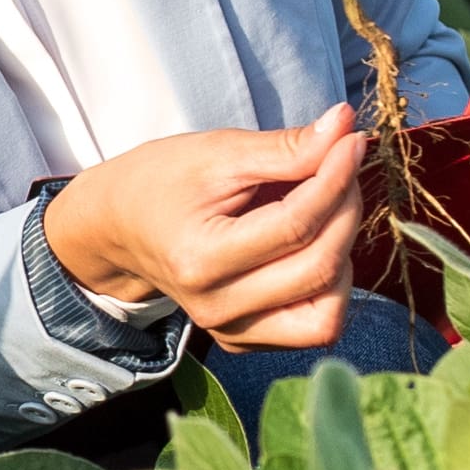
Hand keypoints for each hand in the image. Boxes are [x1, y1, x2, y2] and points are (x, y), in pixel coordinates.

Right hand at [47, 110, 371, 351]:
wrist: (119, 226)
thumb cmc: (163, 180)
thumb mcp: (218, 153)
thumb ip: (284, 148)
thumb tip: (345, 127)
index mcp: (200, 259)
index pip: (295, 226)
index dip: (335, 180)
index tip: (350, 141)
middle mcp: (216, 308)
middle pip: (319, 270)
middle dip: (346, 212)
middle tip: (341, 168)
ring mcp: (230, 332)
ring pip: (326, 314)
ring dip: (343, 255)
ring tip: (326, 210)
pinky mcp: (244, 341)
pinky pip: (311, 326)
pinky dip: (327, 285)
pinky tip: (310, 243)